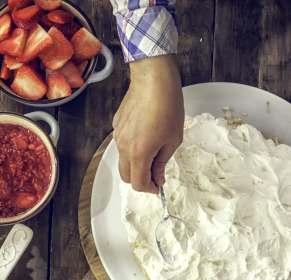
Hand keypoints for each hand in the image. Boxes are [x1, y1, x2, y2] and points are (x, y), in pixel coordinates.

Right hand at [113, 54, 183, 193]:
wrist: (154, 79)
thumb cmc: (167, 105)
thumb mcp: (173, 139)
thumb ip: (163, 161)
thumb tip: (158, 177)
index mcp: (139, 153)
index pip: (138, 183)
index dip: (150, 188)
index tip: (158, 186)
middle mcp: (124, 146)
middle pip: (126, 176)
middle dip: (141, 179)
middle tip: (156, 173)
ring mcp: (118, 135)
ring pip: (122, 160)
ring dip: (136, 163)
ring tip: (153, 152)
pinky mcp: (116, 124)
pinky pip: (121, 143)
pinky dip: (131, 148)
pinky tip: (146, 136)